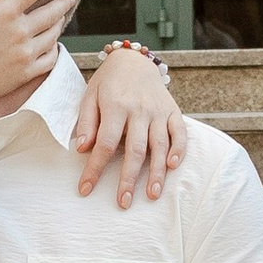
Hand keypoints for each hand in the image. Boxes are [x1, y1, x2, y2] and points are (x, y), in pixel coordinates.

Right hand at [0, 0, 76, 109]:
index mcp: (7, 12)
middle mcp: (23, 31)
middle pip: (53, 11)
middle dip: (62, 1)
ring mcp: (27, 54)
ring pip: (54, 34)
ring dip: (60, 22)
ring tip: (61, 17)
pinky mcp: (27, 72)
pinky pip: (51, 58)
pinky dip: (55, 48)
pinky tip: (53, 44)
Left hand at [72, 48, 188, 207]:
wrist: (134, 60)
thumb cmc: (108, 82)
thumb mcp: (90, 96)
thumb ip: (87, 122)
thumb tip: (82, 149)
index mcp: (115, 106)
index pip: (105, 144)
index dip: (95, 168)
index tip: (86, 189)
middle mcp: (139, 110)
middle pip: (135, 150)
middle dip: (128, 179)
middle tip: (123, 202)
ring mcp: (158, 111)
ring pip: (159, 146)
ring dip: (156, 172)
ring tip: (151, 195)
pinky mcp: (173, 111)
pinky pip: (180, 132)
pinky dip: (179, 150)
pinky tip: (173, 166)